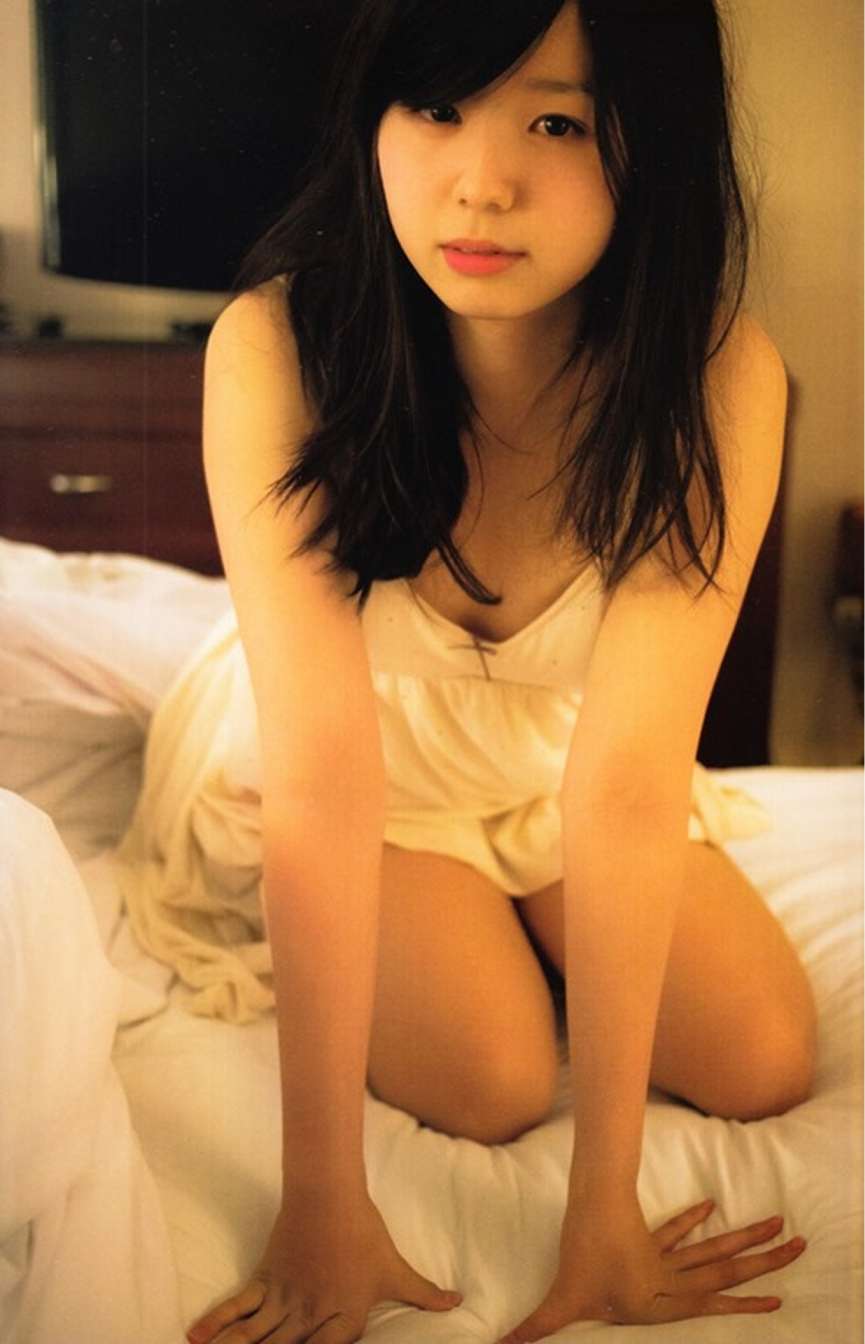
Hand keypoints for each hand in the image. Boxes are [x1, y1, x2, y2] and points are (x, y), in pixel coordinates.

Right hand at [187, 1188, 461, 1343]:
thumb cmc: (364, 1233)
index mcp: (343, 1321)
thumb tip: (458, 1302)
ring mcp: (284, 1300)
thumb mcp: (396, 1269)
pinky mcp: (264, 1279)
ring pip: (254, 1339)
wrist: (329, 1194)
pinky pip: (238, 1307)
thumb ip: (422, 1294)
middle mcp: (310, 1317)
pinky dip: (217, 1324)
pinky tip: (196, 1337)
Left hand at [497, 1195, 805, 1338]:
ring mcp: (661, 1253)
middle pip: (725, 1267)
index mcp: (662, 1299)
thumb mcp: (561, 1303)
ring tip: (775, 1223)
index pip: (713, 1301)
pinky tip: (709, 1205)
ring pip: (712, 1246)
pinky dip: (692, 1219)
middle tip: (797, 1243)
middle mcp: (670, 1277)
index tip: (780, 1299)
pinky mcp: (646, 1234)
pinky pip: (676, 1229)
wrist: (586, 1204)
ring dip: (742, 1236)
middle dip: (762, 1262)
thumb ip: (536, 1330)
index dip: (745, 1302)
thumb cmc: (579, 1258)